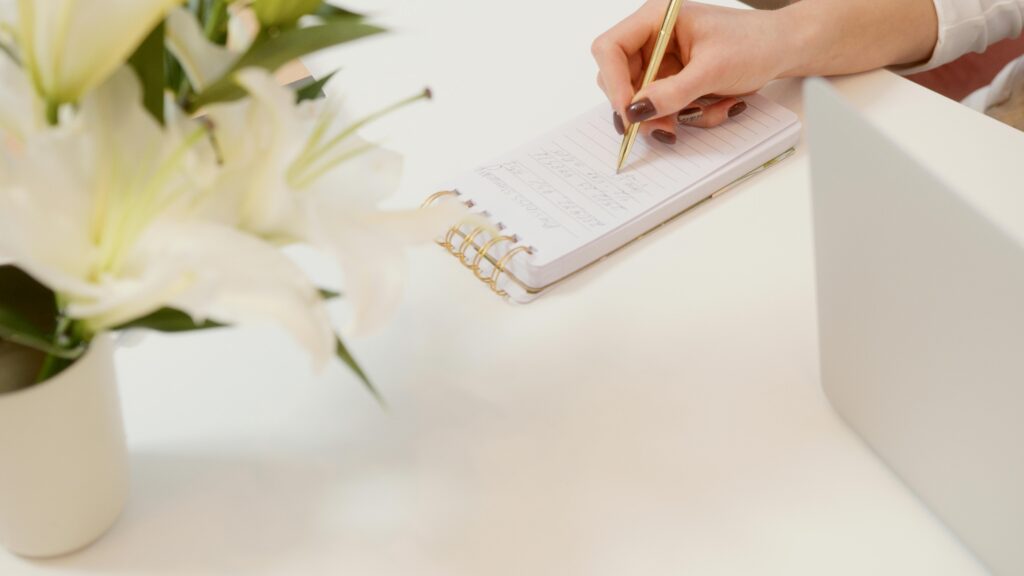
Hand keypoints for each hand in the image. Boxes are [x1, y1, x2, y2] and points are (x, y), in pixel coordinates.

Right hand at [591, 1, 792, 142]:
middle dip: (644, 107)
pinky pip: (665, 109)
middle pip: (620, 80)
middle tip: (665, 126)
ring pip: (642, 101)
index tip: (629, 111)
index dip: (614, 82)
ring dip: (671, 115)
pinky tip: (715, 105)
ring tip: (707, 110)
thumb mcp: (712, 70)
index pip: (610, 49)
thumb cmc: (755, 43)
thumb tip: (636, 112)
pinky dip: (688, 115)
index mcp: (656, 19)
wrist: (784, 50)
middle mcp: (652, 39)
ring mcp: (662, 62)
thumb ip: (672, 92)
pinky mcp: (674, 82)